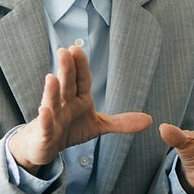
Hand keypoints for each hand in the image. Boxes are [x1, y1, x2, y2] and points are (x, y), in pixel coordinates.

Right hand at [10, 45, 152, 168]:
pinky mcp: (44, 133)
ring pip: (52, 101)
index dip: (80, 65)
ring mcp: (53, 117)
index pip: (81, 79)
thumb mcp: (98, 125)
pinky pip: (45, 125)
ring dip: (52, 90)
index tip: (76, 49)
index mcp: (78, 98)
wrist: (45, 145)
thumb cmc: (71, 128)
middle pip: (67, 84)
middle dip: (66, 69)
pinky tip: (44, 110)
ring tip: (51, 77)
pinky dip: (45, 119)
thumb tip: (150, 120)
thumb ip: (121, 122)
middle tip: (64, 51)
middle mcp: (64, 103)